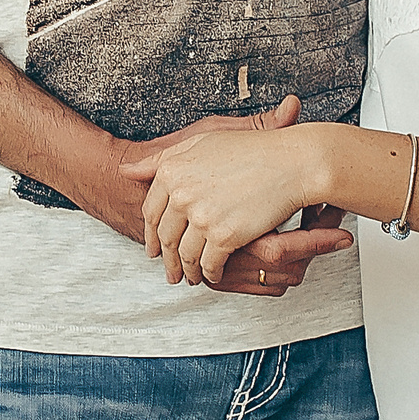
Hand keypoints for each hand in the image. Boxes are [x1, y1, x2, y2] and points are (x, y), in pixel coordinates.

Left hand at [129, 101, 340, 289]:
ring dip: (186, 271)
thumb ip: (161, 159)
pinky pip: (209, 264)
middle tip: (169, 272)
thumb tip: (126, 170)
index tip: (155, 247)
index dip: (152, 233)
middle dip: (166, 258)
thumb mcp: (200, 142)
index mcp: (171, 171)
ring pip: (185, 255)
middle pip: (166, 236)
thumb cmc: (252, 149)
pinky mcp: (224, 236)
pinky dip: (209, 273)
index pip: (151, 211)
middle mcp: (181, 194)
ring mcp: (201, 217)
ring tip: (190, 278)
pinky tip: (212, 275)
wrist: (292, 162)